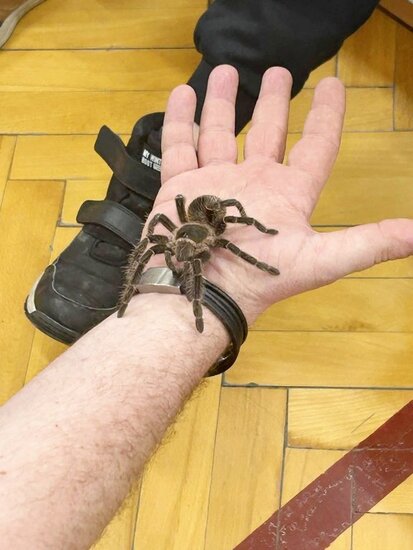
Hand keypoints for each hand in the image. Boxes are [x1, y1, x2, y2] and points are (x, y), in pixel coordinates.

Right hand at [145, 65, 412, 324]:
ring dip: (222, 104)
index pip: (315, 146)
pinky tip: (184, 95)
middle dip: (272, 102)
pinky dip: (181, 121)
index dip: (326, 116)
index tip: (332, 85)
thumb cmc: (263, 279)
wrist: (204, 294)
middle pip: (266, 134)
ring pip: (220, 134)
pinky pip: (181, 148)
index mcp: (288, 194)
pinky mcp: (182, 189)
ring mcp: (216, 184)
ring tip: (224, 71)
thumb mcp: (321, 259)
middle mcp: (254, 184)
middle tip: (277, 72)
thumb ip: (369, 242)